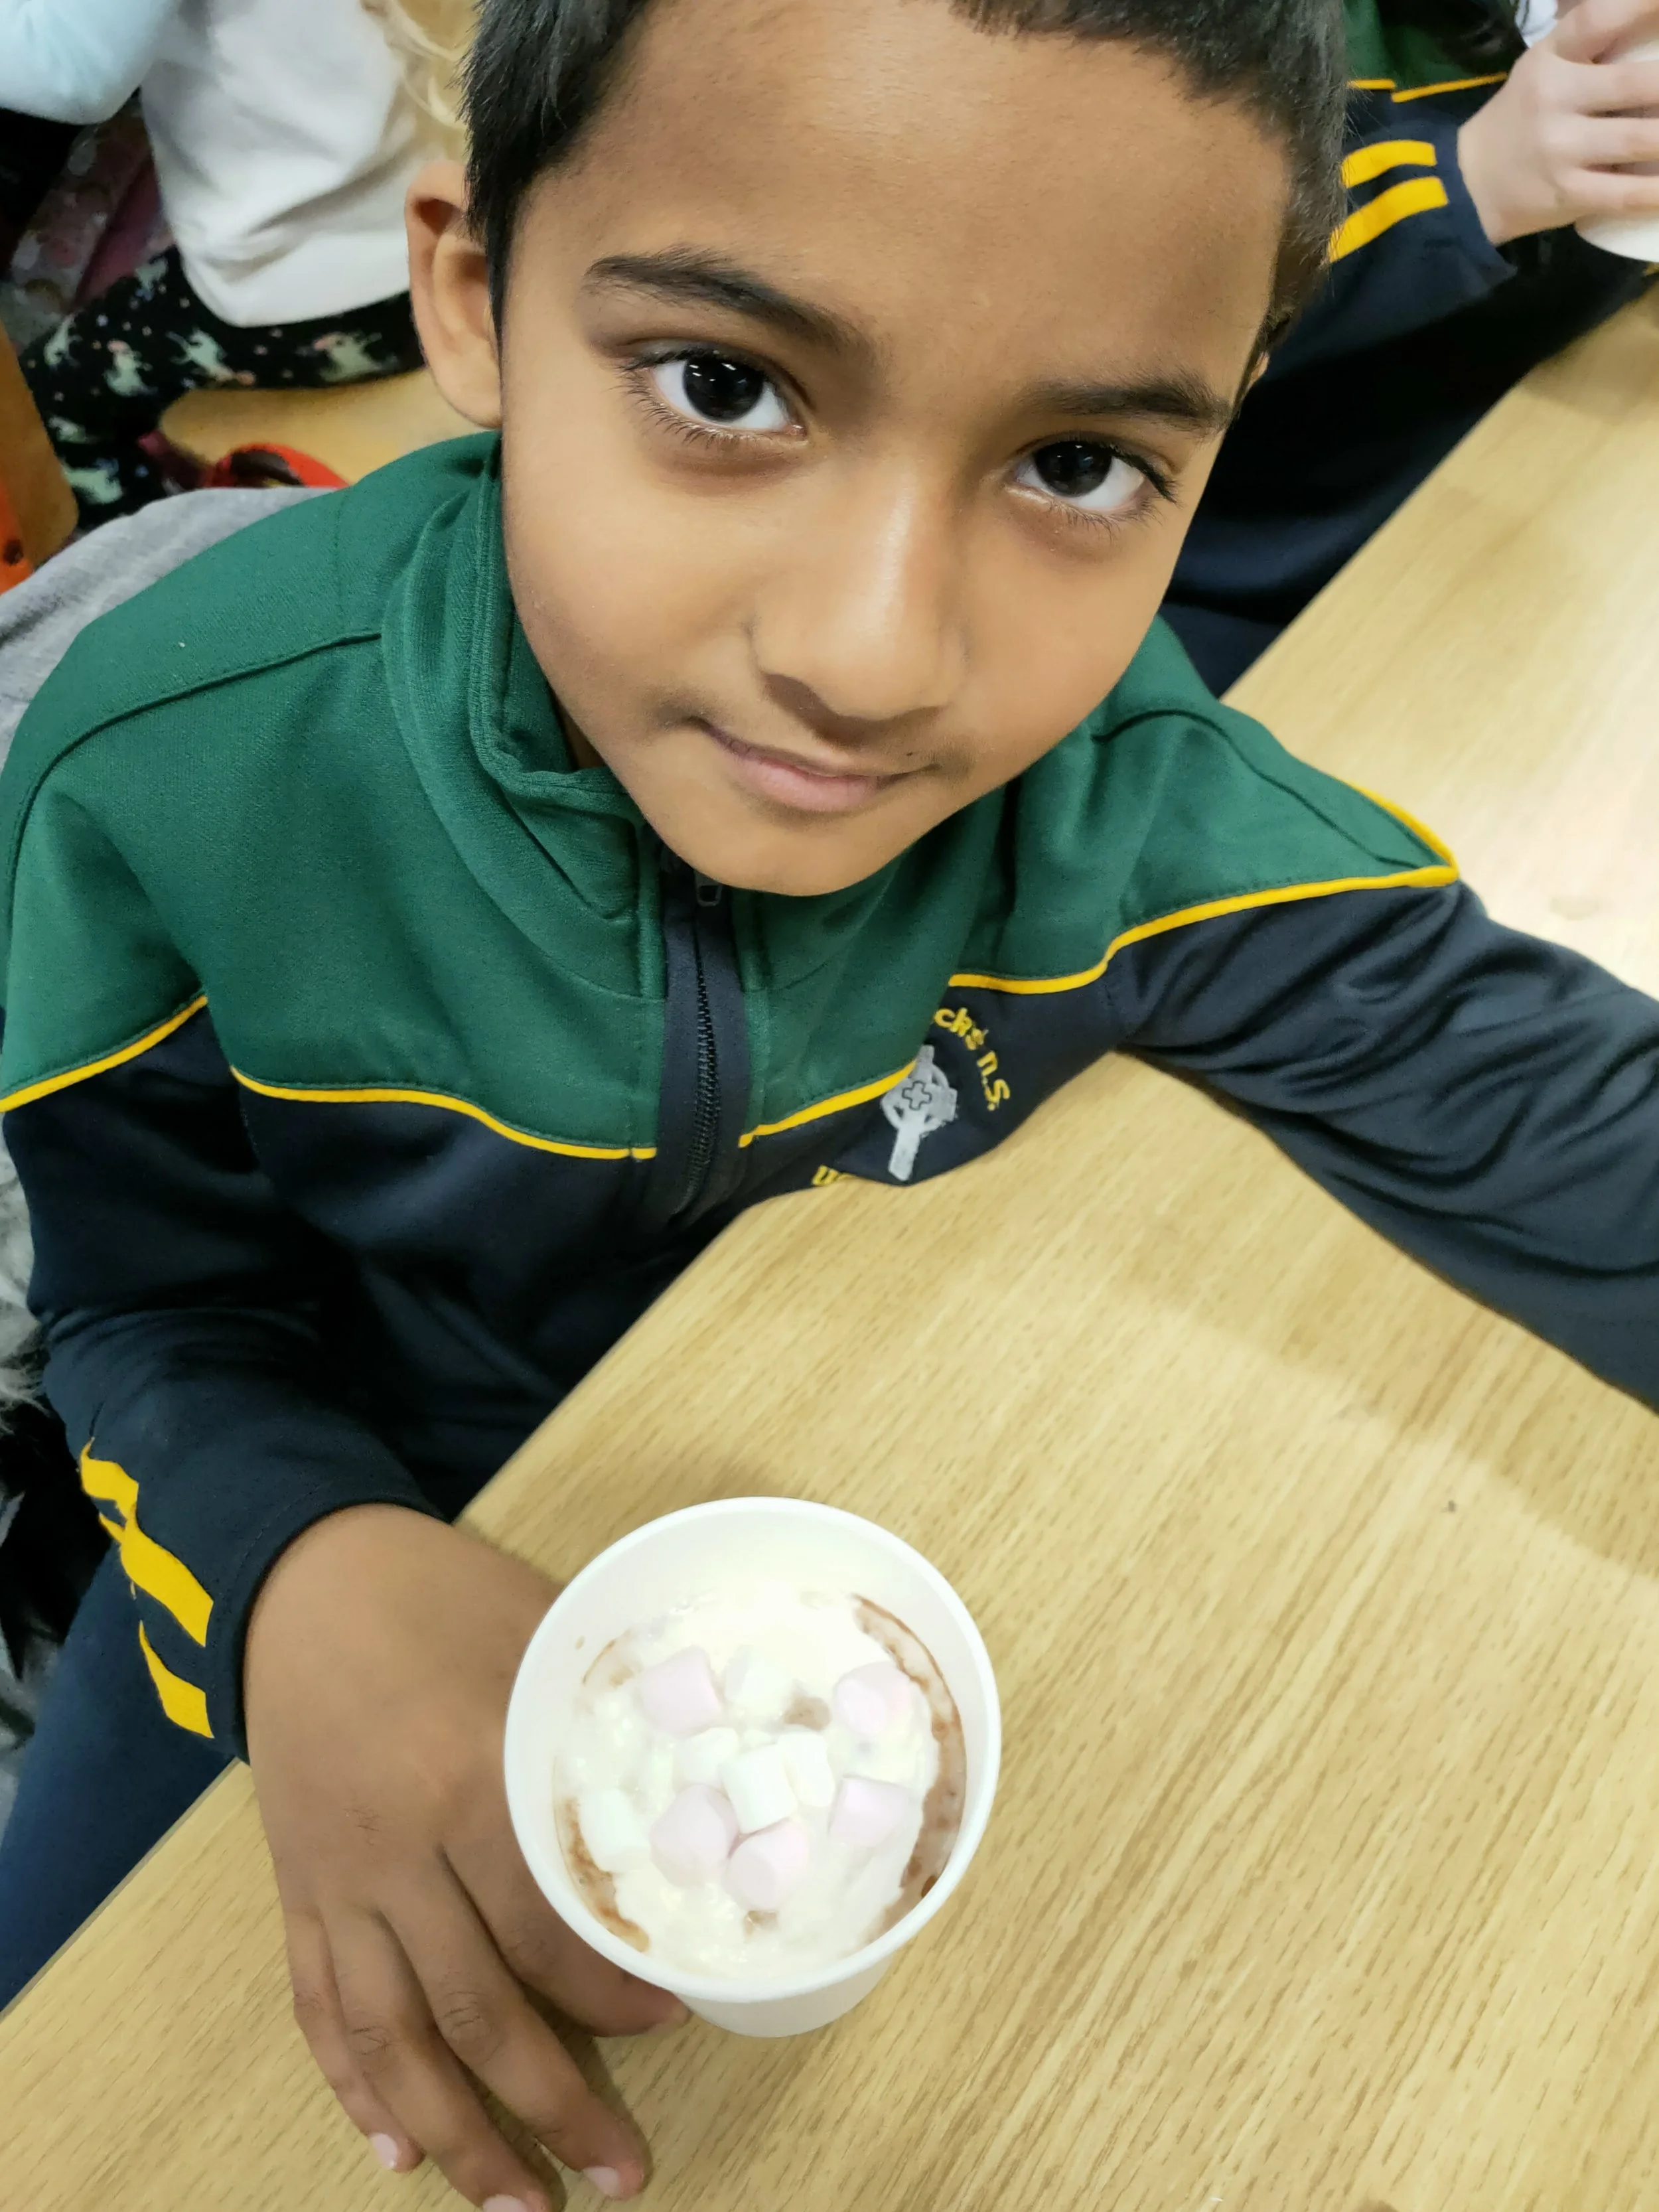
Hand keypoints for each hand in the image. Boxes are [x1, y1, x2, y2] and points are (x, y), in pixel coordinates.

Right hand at [244, 1505, 685, 2208]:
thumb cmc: (441, 1595)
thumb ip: (607, 1720)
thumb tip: (706, 1788)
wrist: (300, 1577)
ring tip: (517, 2207)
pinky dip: (354, 2087)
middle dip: (551, 2106)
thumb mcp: (540, 1635)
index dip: (616, 1990)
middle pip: (478, 2009)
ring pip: (393, 2038)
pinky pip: (319, 2007)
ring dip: (457, 2135)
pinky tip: (396, 2147)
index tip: (675, 2020)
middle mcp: (398, 1849)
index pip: (550, 1925)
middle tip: (621, 2175)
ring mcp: (337, 1879)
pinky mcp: (295, 1890)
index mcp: (472, 1777)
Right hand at [1458, 0, 1658, 243]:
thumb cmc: (1520, 118)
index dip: (1642, 5)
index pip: (1598, 19)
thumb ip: (1593, 43)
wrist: (1465, 186)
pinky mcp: (1566, 195)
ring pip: (1641, 140)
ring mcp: (1560, 150)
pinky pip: (1626, 193)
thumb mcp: (1544, 66)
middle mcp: (1555, 98)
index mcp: (1551, 58)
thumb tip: (1651, 20)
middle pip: (1638, 85)